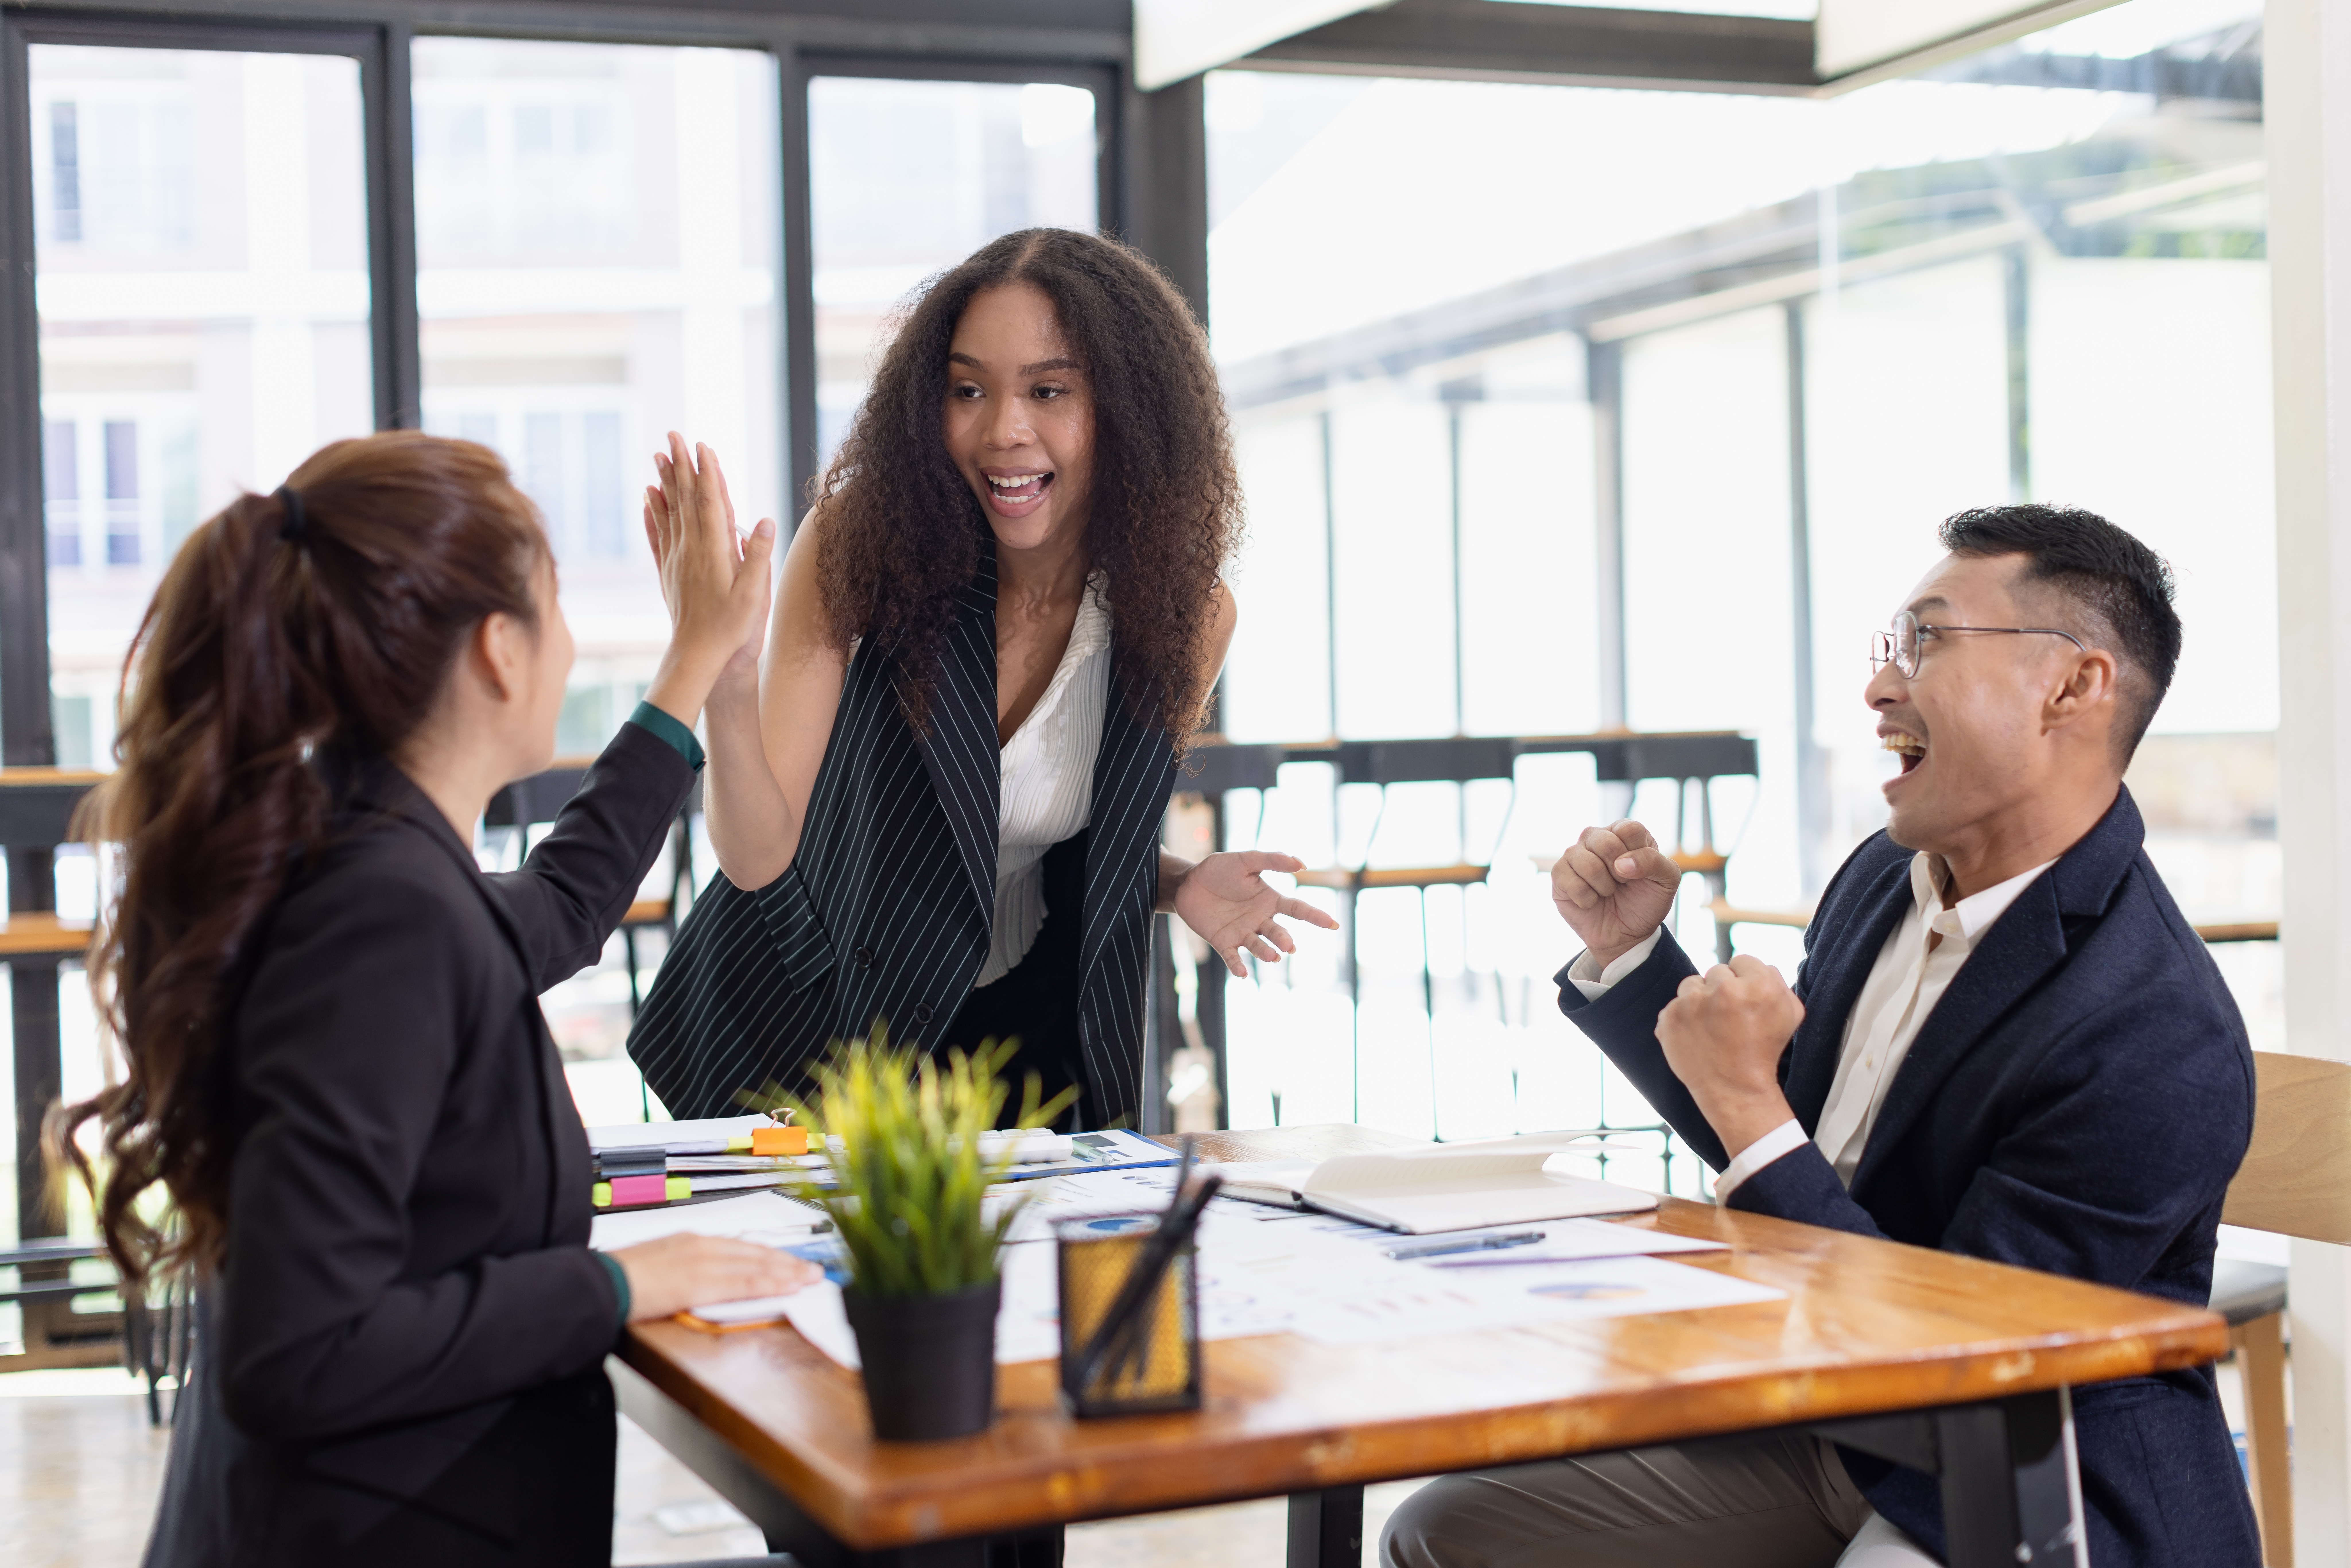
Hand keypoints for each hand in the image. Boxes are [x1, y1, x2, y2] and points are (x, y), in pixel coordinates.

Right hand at [607, 1233, 820, 1323]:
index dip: (770, 1255)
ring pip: (756, 1266)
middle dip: (787, 1262)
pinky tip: (788, 1287)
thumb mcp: (661, 1266)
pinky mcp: (699, 1284)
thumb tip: (705, 1280)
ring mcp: (702, 1264)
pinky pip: (743, 1284)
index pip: (741, 1247)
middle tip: (814, 1270)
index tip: (790, 1262)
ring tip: (811, 1279)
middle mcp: (702, 1247)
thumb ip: (686, 1270)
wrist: (599, 1283)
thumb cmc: (622, 1279)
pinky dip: (769, 1284)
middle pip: (755, 1253)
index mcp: (692, 1242)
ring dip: (787, 1272)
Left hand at [642, 432, 777, 723]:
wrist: (698, 654)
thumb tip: (762, 519)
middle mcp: (691, 549)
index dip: (706, 471)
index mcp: (714, 551)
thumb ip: (757, 555)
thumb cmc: (731, 627)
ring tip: (657, 456)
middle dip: (680, 465)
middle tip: (672, 435)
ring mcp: (676, 559)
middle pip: (685, 498)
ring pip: (669, 511)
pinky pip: (657, 535)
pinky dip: (652, 513)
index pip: (710, 502)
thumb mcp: (753, 594)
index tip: (701, 445)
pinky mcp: (668, 571)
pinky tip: (647, 499)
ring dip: (664, 481)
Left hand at [1171, 851, 1339, 977]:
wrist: (1188, 883)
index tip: (1333, 924)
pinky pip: (1233, 958)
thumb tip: (1302, 864)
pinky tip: (1242, 974)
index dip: (1316, 916)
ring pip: (1259, 946)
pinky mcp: (1223, 942)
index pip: (1298, 909)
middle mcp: (1260, 919)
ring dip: (1266, 953)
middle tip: (1288, 946)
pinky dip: (1238, 966)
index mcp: (1270, 900)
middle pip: (1278, 932)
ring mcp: (1242, 932)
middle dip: (1284, 940)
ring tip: (1273, 957)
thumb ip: (1271, 860)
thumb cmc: (1219, 869)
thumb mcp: (1245, 860)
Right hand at [1550, 819, 1681, 968]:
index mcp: (1623, 832)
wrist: (1627, 935)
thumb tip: (1620, 864)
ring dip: (1604, 887)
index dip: (1637, 856)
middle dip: (1620, 873)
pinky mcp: (1559, 874)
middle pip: (1606, 842)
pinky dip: (1587, 899)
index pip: (1629, 829)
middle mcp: (1597, 837)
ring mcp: (1574, 854)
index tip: (1638, 872)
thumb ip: (1655, 862)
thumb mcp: (1667, 881)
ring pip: (1587, 863)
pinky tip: (1591, 901)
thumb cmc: (1645, 902)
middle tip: (1622, 883)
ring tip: (1607, 892)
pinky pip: (1571, 883)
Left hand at [1654, 954, 1801, 1158]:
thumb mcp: (1790, 1014)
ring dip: (1700, 1000)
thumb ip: (1778, 981)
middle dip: (1723, 989)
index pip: (1743, 960)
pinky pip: (1674, 1005)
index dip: (1745, 980)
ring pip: (1692, 984)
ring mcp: (1692, 1003)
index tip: (1745, 1001)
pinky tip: (1697, 1036)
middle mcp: (1724, 989)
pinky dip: (1683, 1019)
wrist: (1736, 1090)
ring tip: (1712, 1027)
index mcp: (1759, 985)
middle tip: (1730, 1018)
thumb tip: (1760, 967)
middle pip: (1717, 971)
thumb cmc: (1765, 1052)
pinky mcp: (1669, 1018)